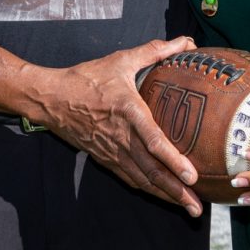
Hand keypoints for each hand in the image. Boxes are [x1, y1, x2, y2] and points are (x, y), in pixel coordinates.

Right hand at [35, 36, 202, 216]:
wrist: (51, 98)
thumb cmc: (87, 78)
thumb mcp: (121, 60)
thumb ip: (155, 51)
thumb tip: (185, 41)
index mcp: (129, 112)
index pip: (154, 142)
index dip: (174, 161)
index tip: (192, 176)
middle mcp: (121, 137)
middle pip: (152, 171)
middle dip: (177, 191)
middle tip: (198, 207)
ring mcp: (112, 152)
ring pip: (142, 180)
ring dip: (166, 196)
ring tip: (188, 208)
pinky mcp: (104, 159)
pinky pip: (129, 178)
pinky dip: (148, 189)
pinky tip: (162, 195)